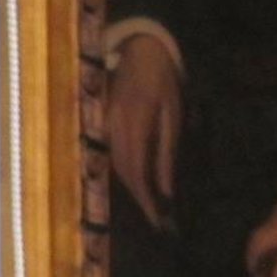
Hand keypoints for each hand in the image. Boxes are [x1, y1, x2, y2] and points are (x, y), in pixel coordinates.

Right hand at [109, 35, 182, 228]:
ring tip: (152, 209)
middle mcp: (115, 132)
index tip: (158, 220)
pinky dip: (126, 176)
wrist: (140, 53)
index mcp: (136, 126)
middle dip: (141, 201)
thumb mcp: (173, 112)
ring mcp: (106, 131)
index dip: (147, 200)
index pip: (138, 173)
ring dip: (134, 191)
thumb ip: (167, 149)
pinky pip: (113, 159)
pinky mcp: (103, 129)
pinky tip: (138, 185)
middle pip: (125, 176)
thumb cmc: (162, 80)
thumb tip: (166, 186)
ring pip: (117, 170)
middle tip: (159, 222)